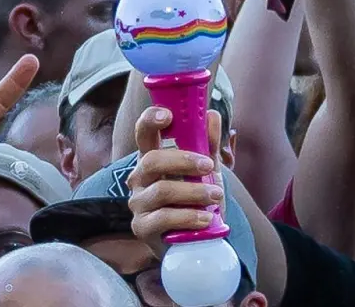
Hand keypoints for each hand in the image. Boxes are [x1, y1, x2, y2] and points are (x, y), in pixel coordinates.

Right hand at [126, 105, 224, 258]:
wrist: (196, 240)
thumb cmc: (196, 200)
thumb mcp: (207, 171)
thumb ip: (209, 145)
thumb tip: (212, 116)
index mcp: (152, 158)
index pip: (143, 133)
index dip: (150, 120)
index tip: (168, 115)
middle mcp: (139, 178)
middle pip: (152, 160)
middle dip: (184, 161)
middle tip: (208, 166)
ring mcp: (138, 203)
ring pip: (162, 190)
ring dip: (194, 192)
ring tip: (216, 196)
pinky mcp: (142, 227)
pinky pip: (163, 218)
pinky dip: (189, 216)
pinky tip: (206, 219)